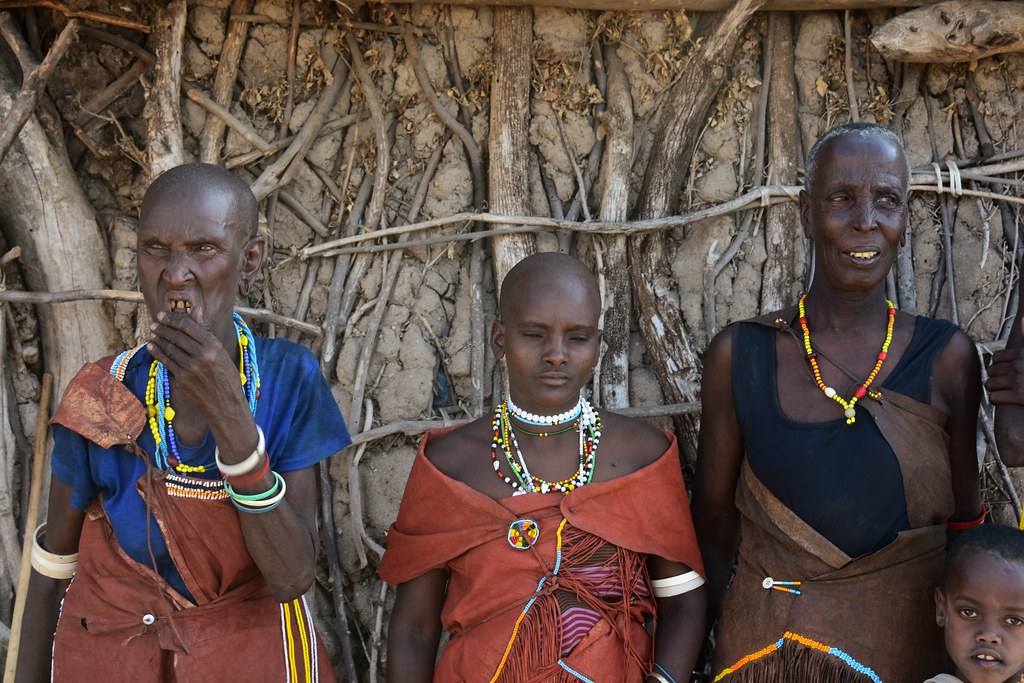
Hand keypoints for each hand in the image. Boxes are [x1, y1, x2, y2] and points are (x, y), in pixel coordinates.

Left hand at [146, 309, 254, 452]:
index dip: (172, 319)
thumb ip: (206, 332)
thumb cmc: (227, 376)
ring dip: (159, 339)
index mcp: (214, 345)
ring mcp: (192, 367)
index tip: (163, 315)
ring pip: (170, 348)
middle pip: (177, 336)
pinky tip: (152, 347)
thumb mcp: (221, 352)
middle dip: (162, 328)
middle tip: (154, 324)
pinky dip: (157, 353)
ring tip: (153, 333)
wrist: (227, 404)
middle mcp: (203, 354)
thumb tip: (195, 310)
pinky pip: (167, 362)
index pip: (188, 326)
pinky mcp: (183, 379)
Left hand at [987, 346, 1023, 404]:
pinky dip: (994, 400)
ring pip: (990, 384)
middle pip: (991, 370)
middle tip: (999, 383)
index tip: (1000, 371)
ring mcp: (1017, 380)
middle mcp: (1018, 365)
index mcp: (1022, 353)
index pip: (996, 357)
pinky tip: (998, 400)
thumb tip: (1021, 325)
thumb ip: (1022, 346)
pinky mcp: (1019, 396)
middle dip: (993, 377)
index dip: (996, 365)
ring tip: (998, 391)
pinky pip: (994, 397)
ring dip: (992, 389)